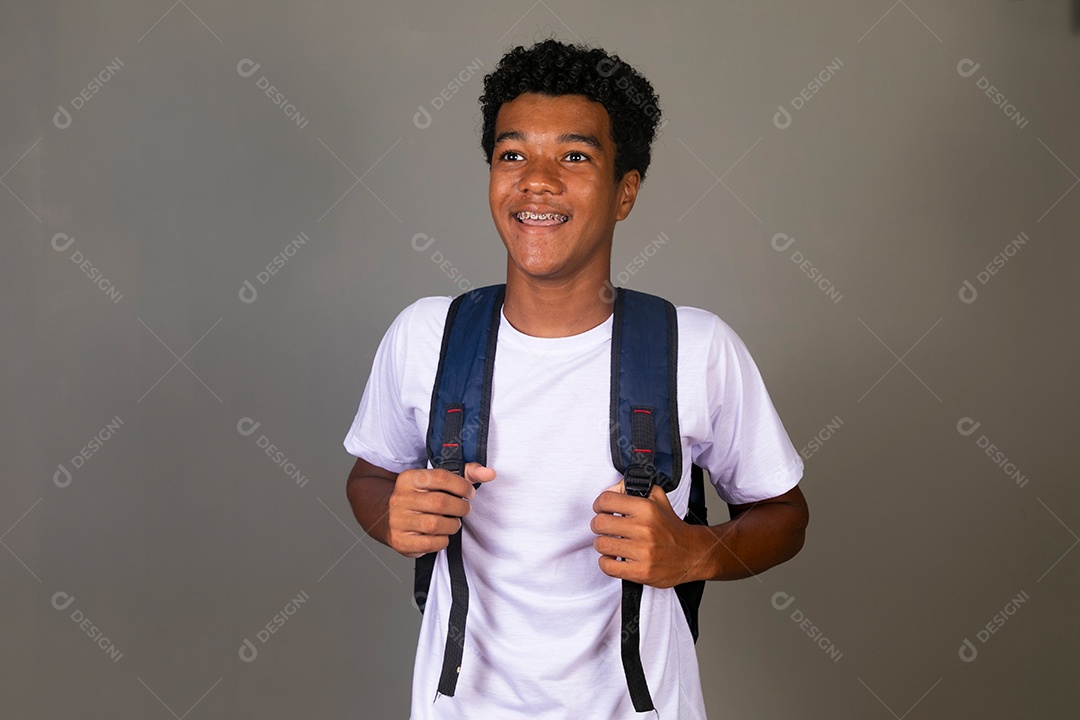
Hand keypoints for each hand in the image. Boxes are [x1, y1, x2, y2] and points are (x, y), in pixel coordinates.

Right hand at [386, 462, 494, 557]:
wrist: (389, 517)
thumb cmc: (421, 497)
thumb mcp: (437, 481)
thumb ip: (465, 473)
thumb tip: (489, 473)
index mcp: (409, 479)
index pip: (440, 477)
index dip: (461, 486)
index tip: (470, 492)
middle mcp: (400, 498)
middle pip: (440, 502)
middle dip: (460, 508)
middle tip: (464, 509)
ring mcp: (399, 520)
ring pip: (435, 525)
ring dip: (452, 525)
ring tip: (453, 522)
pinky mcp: (401, 541)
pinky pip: (430, 544)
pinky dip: (442, 540)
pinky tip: (442, 534)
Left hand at [591, 480, 709, 587]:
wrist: (693, 553)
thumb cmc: (671, 528)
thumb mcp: (658, 499)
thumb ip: (634, 488)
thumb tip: (612, 489)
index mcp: (647, 509)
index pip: (606, 500)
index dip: (599, 504)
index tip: (601, 509)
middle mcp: (644, 529)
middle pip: (599, 523)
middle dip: (598, 525)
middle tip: (604, 528)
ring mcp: (643, 552)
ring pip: (601, 545)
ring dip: (603, 544)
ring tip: (612, 543)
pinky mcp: (641, 571)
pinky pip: (608, 566)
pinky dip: (607, 563)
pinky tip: (615, 558)